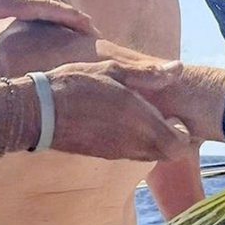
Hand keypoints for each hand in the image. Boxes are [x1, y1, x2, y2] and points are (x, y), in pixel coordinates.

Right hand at [46, 60, 192, 162]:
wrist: (41, 112)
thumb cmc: (77, 84)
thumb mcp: (113, 69)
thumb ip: (148, 73)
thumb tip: (179, 68)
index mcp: (140, 121)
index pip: (179, 146)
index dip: (183, 134)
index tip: (173, 115)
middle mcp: (133, 143)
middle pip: (168, 155)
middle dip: (172, 139)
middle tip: (162, 116)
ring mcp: (119, 153)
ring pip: (150, 156)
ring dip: (153, 141)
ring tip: (139, 116)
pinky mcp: (105, 156)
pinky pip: (131, 154)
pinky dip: (135, 143)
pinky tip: (120, 122)